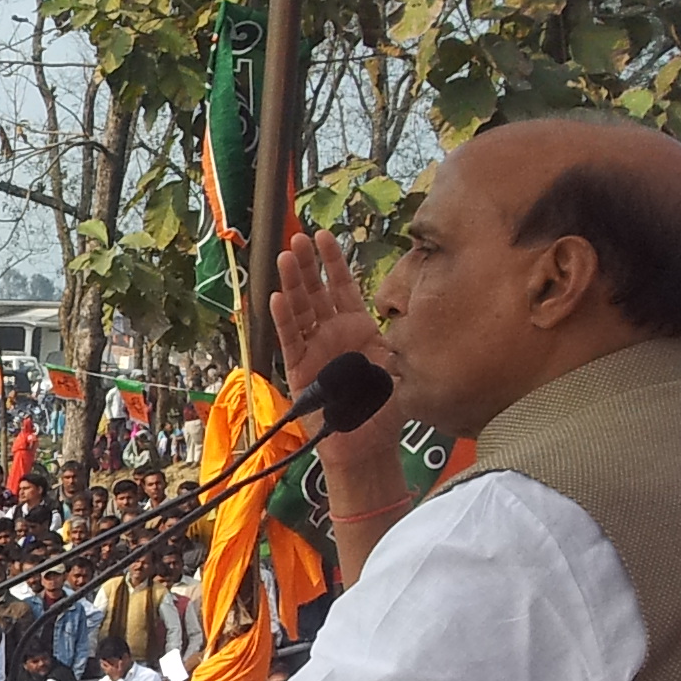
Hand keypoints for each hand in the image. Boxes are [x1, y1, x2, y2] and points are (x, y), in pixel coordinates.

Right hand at [270, 229, 393, 401]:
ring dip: (292, 284)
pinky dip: (283, 320)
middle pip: (316, 292)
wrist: (368, 444)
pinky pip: (289, 341)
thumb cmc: (384, 407)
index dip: (333, 262)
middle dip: (308, 265)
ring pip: (299, 310)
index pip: (343, 287)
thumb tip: (404, 307)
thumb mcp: (399, 362)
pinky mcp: (298, 370)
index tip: (325, 236)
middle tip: (298, 238)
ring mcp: (313, 350)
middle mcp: (333, 334)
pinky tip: (276, 298)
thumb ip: (394, 334)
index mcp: (358, 328)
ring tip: (285, 258)